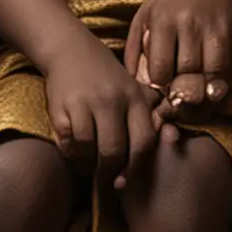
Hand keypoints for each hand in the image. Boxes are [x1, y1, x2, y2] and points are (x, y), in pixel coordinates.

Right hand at [45, 32, 160, 188]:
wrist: (71, 50)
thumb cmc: (108, 76)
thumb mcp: (134, 88)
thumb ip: (149, 111)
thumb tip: (169, 139)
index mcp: (136, 96)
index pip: (143, 140)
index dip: (136, 166)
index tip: (126, 180)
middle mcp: (113, 100)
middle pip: (113, 150)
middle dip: (109, 172)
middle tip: (106, 181)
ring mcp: (86, 104)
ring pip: (88, 149)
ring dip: (87, 164)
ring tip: (89, 166)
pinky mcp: (62, 108)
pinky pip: (68, 142)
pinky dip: (71, 153)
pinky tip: (75, 152)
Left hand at [125, 0, 231, 120]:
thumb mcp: (146, 15)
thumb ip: (134, 50)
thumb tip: (133, 86)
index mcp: (162, 20)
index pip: (160, 71)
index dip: (160, 88)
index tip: (160, 89)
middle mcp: (188, 24)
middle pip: (185, 75)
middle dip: (181, 93)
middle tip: (177, 98)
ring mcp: (213, 28)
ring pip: (210, 75)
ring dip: (202, 92)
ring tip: (194, 96)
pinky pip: (227, 68)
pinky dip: (219, 82)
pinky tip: (211, 85)